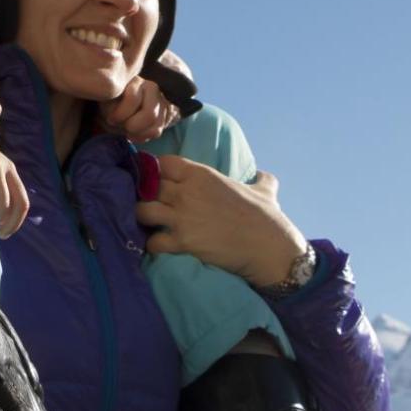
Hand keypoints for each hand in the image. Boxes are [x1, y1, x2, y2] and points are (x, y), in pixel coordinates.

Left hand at [99, 76, 177, 142]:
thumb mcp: (107, 101)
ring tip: (128, 131)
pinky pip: (156, 133)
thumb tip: (115, 119)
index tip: (111, 119)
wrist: (122, 102)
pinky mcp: (167, 115)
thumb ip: (112, 107)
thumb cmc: (112, 101)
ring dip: (138, 134)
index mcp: (136, 81)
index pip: (132, 99)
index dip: (119, 115)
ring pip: (156, 128)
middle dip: (133, 127)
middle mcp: (153, 89)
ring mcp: (163, 102)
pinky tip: (135, 132)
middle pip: (150, 115)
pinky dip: (144, 137)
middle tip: (123, 127)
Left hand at [135, 157, 307, 287]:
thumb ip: (260, 179)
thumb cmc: (267, 217)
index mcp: (202, 175)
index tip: (158, 180)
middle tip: (151, 203)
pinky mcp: (182, 242)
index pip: (163, 163)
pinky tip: (160, 246)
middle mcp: (186, 192)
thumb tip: (263, 174)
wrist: (269, 248)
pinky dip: (152, 245)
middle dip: (145, 194)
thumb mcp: (265, 190)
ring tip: (151, 224)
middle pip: (147, 186)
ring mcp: (182, 217)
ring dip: (143, 218)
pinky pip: (152, 242)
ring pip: (142, 210)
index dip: (157, 171)